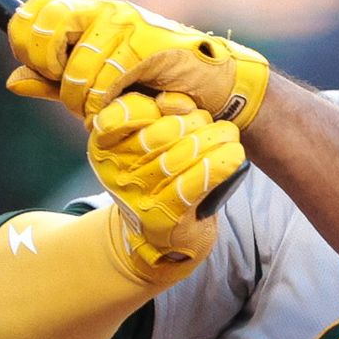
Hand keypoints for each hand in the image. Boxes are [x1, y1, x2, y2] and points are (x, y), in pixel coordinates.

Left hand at [5, 0, 270, 126]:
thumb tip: (12, 80)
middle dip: (49, 66)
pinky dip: (105, 102)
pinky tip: (119, 106)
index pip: (36, 9)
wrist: (212, 88)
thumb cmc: (155, 86)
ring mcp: (127, 22)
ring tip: (100, 110)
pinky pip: (106, 77)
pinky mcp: (147, 43)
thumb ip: (54, 82)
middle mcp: (104, 10)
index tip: (43, 71)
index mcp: (88, 13)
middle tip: (69, 92)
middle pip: (47, 22)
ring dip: (82, 100)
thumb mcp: (94, 85)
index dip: (26, 40)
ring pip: (77, 64)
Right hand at [86, 88, 242, 283]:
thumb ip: (161, 115)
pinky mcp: (161, 217)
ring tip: (229, 136)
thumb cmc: (158, 178)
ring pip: (180, 157)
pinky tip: (233, 155)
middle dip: (195, 123)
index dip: (159, 105)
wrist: (160, 234)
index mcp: (104, 146)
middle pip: (161, 133)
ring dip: (213, 141)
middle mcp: (114, 172)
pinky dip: (218, 166)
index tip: (183, 108)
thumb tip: (182, 104)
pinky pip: (193, 184)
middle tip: (213, 125)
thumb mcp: (149, 142)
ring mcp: (135, 197)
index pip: (127, 112)